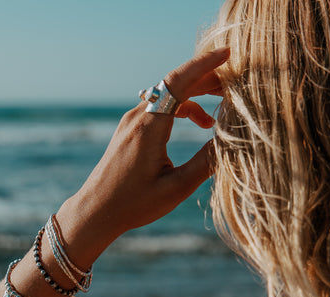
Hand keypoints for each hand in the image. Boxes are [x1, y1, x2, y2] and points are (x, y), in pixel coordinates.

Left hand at [57, 48, 229, 265]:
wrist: (96, 211)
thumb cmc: (133, 204)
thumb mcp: (176, 187)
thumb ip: (205, 162)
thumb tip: (230, 140)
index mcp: (149, 127)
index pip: (179, 82)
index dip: (204, 64)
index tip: (228, 53)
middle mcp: (137, 118)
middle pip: (174, 84)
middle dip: (206, 80)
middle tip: (233, 87)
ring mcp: (130, 123)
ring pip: (166, 96)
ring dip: (193, 97)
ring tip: (218, 112)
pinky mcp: (128, 131)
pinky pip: (158, 109)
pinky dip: (180, 109)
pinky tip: (195, 124)